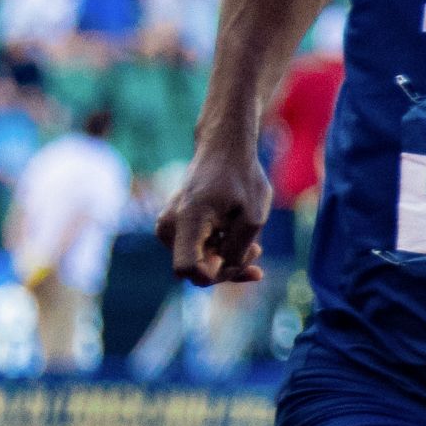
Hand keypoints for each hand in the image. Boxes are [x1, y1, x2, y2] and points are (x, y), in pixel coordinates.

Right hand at [161, 143, 271, 287]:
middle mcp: (169, 227)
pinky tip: (243, 245)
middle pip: (195, 271)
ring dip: (226, 260)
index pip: (187, 269)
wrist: (223, 150)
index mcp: (187, 220)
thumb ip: (237, 250)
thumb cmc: (242, 179)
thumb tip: (219, 272)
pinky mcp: (175, 230)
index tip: (240, 257)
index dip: (215, 274)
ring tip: (254, 245)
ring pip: (197, 264)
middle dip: (228, 268)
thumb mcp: (254, 217)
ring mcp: (168, 229)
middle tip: (256, 250)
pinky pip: (195, 253)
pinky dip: (219, 252)